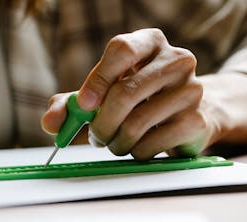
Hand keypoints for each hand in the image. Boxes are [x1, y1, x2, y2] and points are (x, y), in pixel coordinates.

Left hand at [42, 28, 213, 158]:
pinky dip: (134, 153)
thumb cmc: (137, 101)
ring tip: (114, 143)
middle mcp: (176, 59)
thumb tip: (50, 122)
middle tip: (95, 137)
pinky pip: (151, 144)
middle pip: (125, 93)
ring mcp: (191, 89)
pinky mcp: (196, 120)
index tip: (84, 105)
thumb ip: (71, 105)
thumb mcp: (102, 95)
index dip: (97, 79)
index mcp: (149, 43)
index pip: (121, 50)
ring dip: (115, 142)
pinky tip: (137, 148)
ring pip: (136, 124)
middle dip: (101, 124)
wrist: (185, 116)